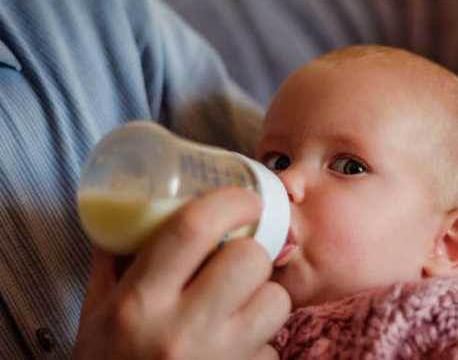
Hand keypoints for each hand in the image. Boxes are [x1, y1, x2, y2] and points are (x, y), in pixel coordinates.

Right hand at [74, 187, 290, 359]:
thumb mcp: (97, 309)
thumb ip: (116, 258)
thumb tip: (136, 210)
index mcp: (140, 302)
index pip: (194, 229)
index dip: (230, 201)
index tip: (246, 197)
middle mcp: (182, 330)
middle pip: (250, 259)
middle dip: (250, 250)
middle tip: (235, 258)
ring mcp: (220, 359)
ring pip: (276, 300)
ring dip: (264, 295)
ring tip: (237, 304)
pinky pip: (274, 346)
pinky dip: (261, 340)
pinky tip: (234, 345)